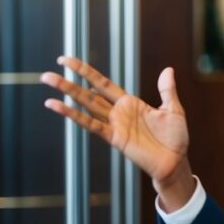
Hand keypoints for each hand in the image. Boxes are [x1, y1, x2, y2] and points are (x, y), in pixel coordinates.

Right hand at [41, 59, 195, 208]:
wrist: (175, 161)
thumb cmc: (175, 138)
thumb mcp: (173, 109)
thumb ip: (167, 90)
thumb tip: (168, 69)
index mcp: (130, 103)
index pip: (103, 84)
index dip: (86, 72)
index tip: (68, 61)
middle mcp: (118, 113)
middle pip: (88, 93)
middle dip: (68, 82)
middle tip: (48, 73)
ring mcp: (114, 125)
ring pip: (86, 105)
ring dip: (67, 93)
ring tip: (48, 82)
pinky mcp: (114, 137)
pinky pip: (91, 124)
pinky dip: (74, 115)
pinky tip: (58, 106)